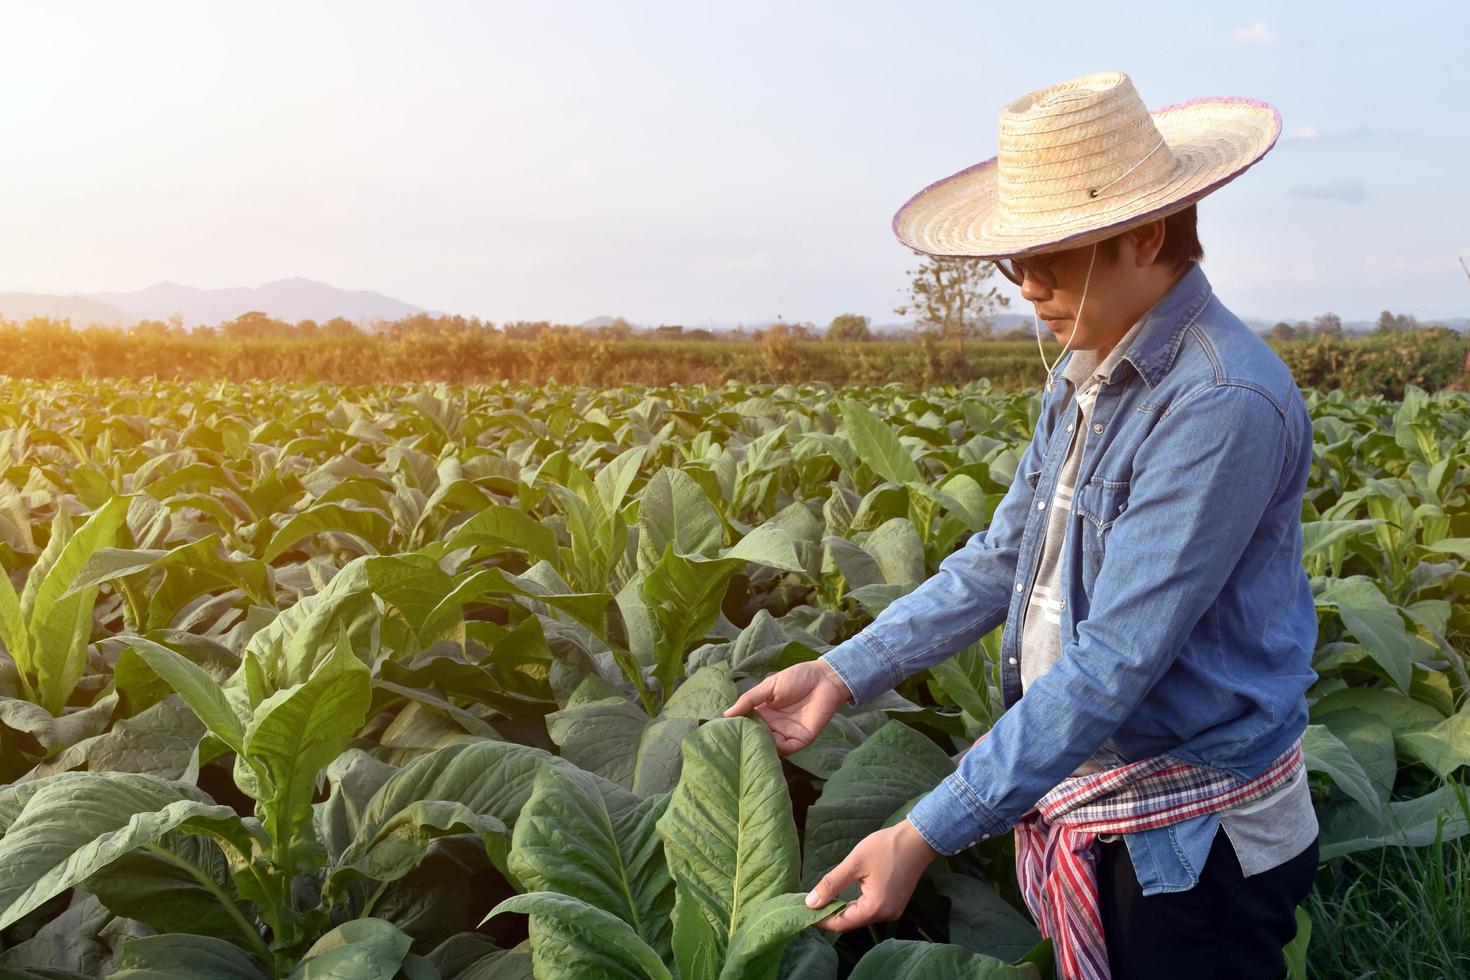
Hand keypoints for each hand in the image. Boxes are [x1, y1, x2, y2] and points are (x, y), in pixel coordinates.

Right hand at [721, 660, 850, 755]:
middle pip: (757, 738)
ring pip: (770, 747)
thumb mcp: (768, 686)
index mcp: (763, 713)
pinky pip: (788, 749)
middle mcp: (773, 726)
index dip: (737, 729)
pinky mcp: (802, 739)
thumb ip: (749, 700)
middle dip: (747, 742)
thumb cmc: (797, 678)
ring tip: (750, 744)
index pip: (747, 725)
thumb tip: (726, 714)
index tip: (722, 734)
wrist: (824, 678)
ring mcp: (787, 733)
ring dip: (762, 746)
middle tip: (733, 744)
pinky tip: (770, 744)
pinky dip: (778, 750)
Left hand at [803, 819, 940, 931]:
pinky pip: (869, 909)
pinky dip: (854, 906)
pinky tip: (841, 898)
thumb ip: (831, 884)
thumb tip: (810, 902)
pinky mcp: (894, 903)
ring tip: (820, 900)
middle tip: (807, 904)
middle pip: (850, 922)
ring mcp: (892, 911)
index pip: (841, 923)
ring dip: (840, 910)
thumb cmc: (887, 847)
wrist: (918, 839)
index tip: (802, 912)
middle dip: (828, 914)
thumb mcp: (855, 863)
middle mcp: (885, 915)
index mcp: (875, 908)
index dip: (820, 919)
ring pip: (859, 916)